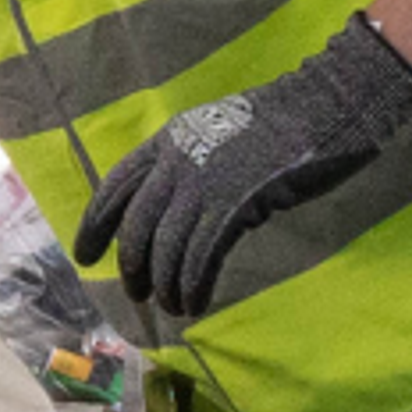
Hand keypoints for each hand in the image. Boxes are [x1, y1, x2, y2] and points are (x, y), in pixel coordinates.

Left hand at [73, 13, 411, 317]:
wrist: (328, 104)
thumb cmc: (281, 124)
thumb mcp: (217, 140)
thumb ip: (191, 173)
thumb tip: (176, 221)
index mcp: (167, 141)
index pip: (114, 187)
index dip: (94, 225)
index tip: (84, 257)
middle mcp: (176, 160)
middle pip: (136, 225)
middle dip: (132, 265)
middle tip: (137, 294)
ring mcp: (204, 181)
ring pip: (166, 246)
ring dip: (165, 283)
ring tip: (173, 306)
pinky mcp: (235, 202)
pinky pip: (201, 254)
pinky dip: (193, 284)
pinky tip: (195, 301)